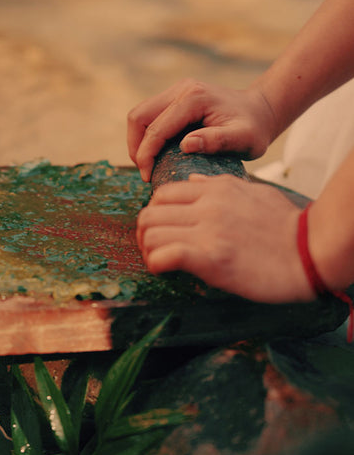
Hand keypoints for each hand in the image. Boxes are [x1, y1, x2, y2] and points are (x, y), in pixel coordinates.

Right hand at [127, 78, 276, 181]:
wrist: (261, 110)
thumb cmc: (255, 128)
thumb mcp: (244, 139)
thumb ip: (216, 141)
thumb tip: (185, 145)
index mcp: (193, 98)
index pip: (156, 128)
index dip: (146, 155)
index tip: (148, 177)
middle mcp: (181, 90)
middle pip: (138, 116)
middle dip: (136, 147)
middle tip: (145, 171)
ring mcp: (176, 91)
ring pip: (140, 115)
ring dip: (138, 141)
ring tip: (148, 164)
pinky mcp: (175, 97)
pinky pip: (149, 116)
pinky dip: (146, 136)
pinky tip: (156, 154)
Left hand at [136, 175, 313, 302]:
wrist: (310, 252)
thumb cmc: (285, 226)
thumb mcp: (253, 192)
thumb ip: (218, 186)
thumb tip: (192, 182)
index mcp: (215, 190)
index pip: (162, 194)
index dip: (154, 213)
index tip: (162, 229)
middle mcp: (206, 206)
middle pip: (149, 213)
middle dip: (144, 233)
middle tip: (154, 248)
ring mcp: (207, 231)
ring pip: (150, 233)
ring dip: (148, 250)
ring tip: (160, 261)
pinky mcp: (210, 258)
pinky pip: (164, 256)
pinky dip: (157, 265)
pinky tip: (166, 272)